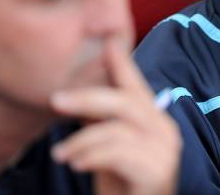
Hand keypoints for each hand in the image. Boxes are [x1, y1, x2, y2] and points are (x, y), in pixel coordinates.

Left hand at [50, 43, 180, 194]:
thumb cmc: (126, 183)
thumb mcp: (110, 149)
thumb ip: (102, 124)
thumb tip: (77, 98)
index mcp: (154, 119)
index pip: (136, 84)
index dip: (122, 61)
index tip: (109, 38)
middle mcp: (164, 129)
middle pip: (124, 101)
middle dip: (87, 97)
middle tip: (55, 100)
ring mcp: (164, 149)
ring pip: (117, 129)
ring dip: (81, 140)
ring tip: (60, 154)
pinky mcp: (158, 170)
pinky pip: (118, 153)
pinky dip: (92, 156)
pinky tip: (77, 164)